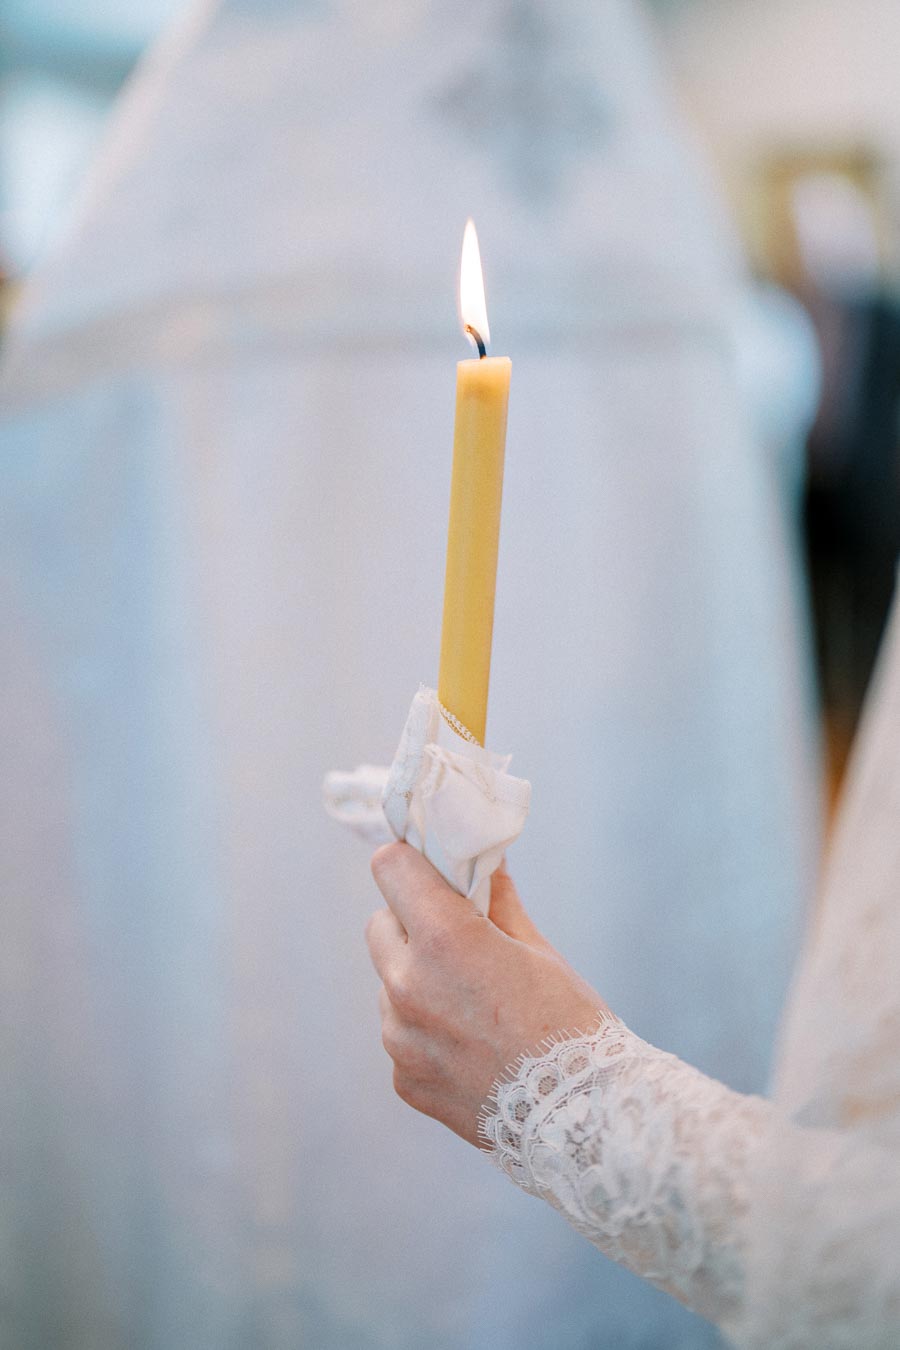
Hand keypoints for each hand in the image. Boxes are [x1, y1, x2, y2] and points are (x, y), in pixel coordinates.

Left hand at [365, 842, 608, 1146]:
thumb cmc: (568, 1024)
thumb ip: (497, 901)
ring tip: (472, 1005)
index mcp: (443, 940)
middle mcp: (407, 984)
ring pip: (388, 983)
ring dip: (416, 981)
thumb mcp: (537, 949)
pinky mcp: (403, 1079)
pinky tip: (470, 1047)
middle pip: (381, 925)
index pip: (390, 868)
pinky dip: (424, 1032)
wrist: (579, 1118)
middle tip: (457, 940)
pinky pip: (401, 1035)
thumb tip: (484, 863)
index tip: (428, 871)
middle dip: (411, 923)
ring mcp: (399, 1037)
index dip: (410, 864)